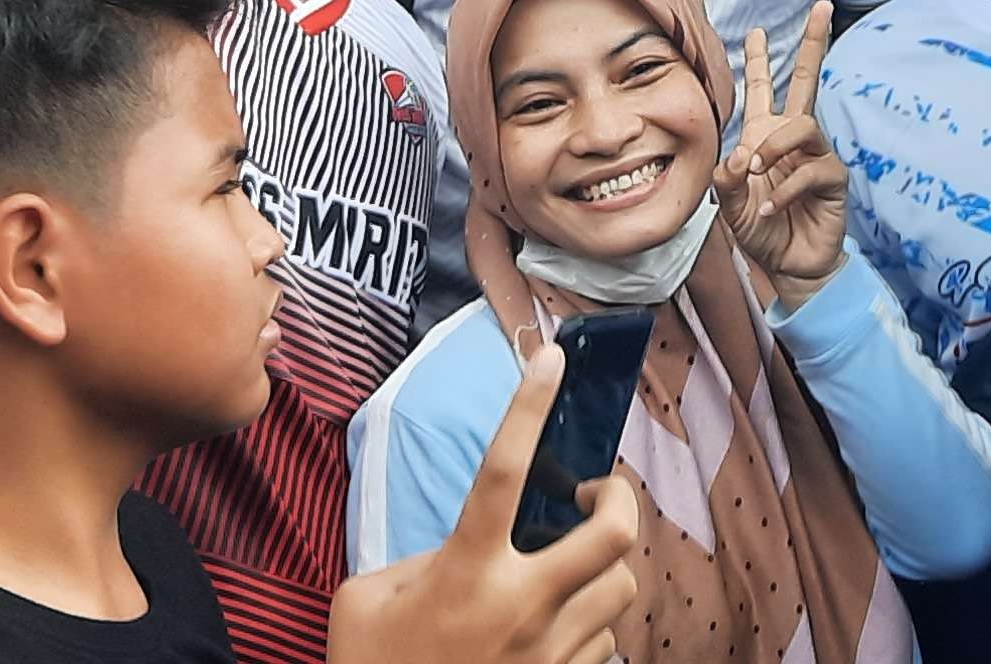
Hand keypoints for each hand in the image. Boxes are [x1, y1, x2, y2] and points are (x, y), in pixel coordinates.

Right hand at [333, 343, 642, 663]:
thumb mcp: (369, 600)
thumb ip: (422, 558)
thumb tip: (469, 546)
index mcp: (465, 569)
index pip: (504, 468)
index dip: (529, 404)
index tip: (551, 356)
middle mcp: (522, 605)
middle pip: (616, 535)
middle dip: (620, 500)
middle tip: (595, 495)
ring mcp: (552, 651)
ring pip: (621, 588)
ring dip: (604, 569)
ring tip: (572, 568)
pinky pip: (608, 642)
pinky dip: (592, 625)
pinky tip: (558, 628)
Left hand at [717, 3, 850, 310]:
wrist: (789, 265)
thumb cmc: (761, 229)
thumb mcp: (730, 206)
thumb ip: (726, 180)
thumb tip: (737, 157)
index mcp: (765, 136)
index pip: (764, 90)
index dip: (759, 60)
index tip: (755, 30)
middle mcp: (793, 139)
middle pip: (807, 81)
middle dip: (813, 43)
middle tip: (823, 7)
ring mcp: (816, 156)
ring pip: (802, 126)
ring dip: (774, 147)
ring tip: (755, 171)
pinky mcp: (833, 180)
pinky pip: (812, 170)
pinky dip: (785, 190)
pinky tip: (769, 209)